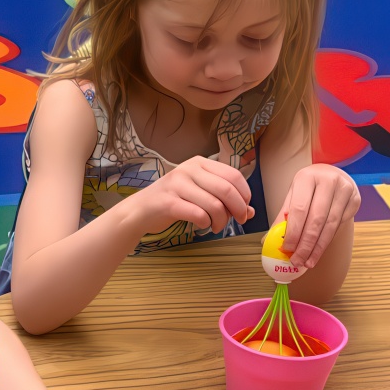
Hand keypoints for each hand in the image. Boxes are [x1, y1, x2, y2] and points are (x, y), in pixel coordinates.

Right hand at [137, 156, 253, 233]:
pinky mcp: (169, 202)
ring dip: (221, 221)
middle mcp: (188, 169)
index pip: (234, 176)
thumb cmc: (173, 200)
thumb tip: (249, 211)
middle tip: (238, 221)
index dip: (245, 195)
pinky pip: (199, 214)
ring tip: (216, 226)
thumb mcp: (199, 193)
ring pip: (215, 205)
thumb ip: (223, 199)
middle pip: (227, 190)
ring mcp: (177, 184)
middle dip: (238, 209)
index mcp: (199, 162)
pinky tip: (203, 225)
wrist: (140, 210)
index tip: (244, 209)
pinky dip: (206, 223)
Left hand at [273, 164, 359, 267]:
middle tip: (298, 261)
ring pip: (330, 225)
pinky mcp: (355, 199)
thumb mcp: (293, 196)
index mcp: (306, 177)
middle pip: (316, 219)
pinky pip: (340, 225)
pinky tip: (318, 250)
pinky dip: (327, 240)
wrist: (332, 175)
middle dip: (306, 244)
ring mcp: (345, 189)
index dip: (293, 232)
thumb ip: (283, 217)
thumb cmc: (308, 188)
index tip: (287, 249)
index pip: (299, 209)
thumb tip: (269, 241)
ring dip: (318, 247)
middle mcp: (328, 181)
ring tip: (308, 261)